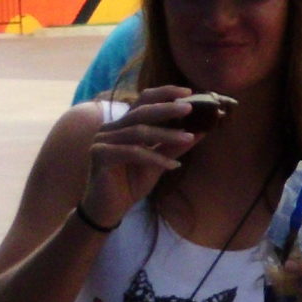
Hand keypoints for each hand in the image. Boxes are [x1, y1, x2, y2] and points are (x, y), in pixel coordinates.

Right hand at [80, 85, 200, 224]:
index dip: (164, 94)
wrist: (109, 209)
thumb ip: (174, 146)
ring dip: (166, 135)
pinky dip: (154, 158)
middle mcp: (110, 129)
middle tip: (189, 107)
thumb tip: (201, 132)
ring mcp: (102, 141)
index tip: (187, 92)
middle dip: (166, 108)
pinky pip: (132, 152)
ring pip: (138, 132)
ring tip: (189, 138)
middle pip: (140, 111)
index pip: (143, 101)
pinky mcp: (99, 156)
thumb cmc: (131, 183)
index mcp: (123, 125)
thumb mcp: (158, 162)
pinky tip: (173, 166)